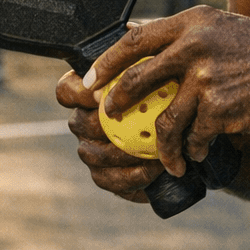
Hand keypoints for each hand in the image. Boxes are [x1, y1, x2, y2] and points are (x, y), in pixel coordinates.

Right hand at [56, 69, 164, 202]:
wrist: (183, 142)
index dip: (76, 92)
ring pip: (92, 155)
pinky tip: (154, 169)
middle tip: (135, 125)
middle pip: (80, 124)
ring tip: (153, 150)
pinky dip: (131, 176)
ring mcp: (90, 150)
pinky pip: (108, 180)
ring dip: (122, 155)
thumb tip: (138, 70)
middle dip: (104, 126)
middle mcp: (83, 123)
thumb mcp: (162, 80)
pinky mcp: (103, 176)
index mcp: (87, 97)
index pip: (67, 91)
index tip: (99, 95)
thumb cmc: (171, 99)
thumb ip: (145, 73)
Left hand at [84, 7, 249, 178]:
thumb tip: (136, 38)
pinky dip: (194, 148)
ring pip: (167, 119)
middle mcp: (195, 45)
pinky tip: (199, 152)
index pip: (135, 39)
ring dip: (164, 146)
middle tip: (112, 120)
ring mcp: (208, 77)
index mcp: (192, 22)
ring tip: (169, 159)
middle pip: (138, 78)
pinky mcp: (223, 107)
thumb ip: (183, 35)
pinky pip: (195, 136)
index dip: (107, 61)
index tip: (91, 81)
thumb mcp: (220, 28)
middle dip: (118, 104)